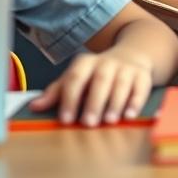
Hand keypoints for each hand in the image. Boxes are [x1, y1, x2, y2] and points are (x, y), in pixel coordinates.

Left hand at [29, 48, 153, 126]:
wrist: (132, 55)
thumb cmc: (97, 74)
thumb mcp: (76, 78)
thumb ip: (56, 93)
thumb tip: (34, 106)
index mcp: (86, 63)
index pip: (75, 78)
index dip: (69, 98)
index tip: (65, 119)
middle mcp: (107, 62)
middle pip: (100, 80)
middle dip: (94, 102)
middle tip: (88, 123)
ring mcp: (127, 68)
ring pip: (121, 83)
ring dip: (115, 102)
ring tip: (109, 121)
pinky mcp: (143, 75)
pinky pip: (141, 87)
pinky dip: (136, 101)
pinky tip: (129, 115)